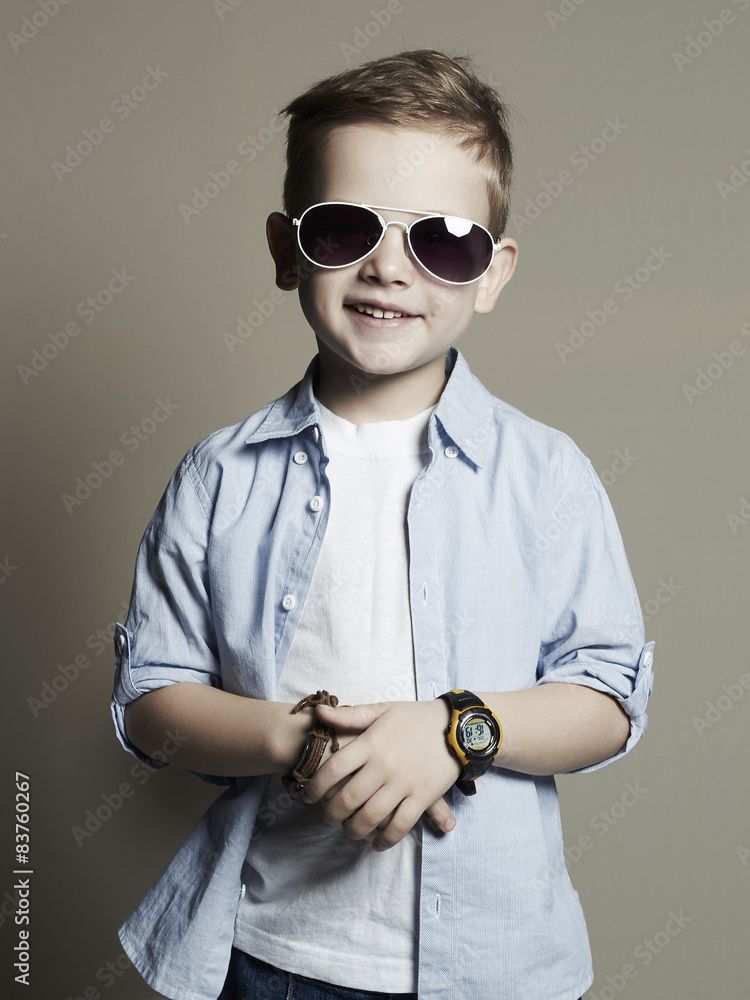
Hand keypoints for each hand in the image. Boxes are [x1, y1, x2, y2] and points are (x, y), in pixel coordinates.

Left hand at [302, 700, 461, 851]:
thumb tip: (319, 712)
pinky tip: (376, 841)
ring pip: (370, 817)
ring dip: (353, 829)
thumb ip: (349, 715)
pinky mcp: (423, 797)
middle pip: (347, 799)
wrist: (456, 726)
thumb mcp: (382, 709)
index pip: (333, 769)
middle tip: (326, 816)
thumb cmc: (415, 717)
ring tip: (348, 829)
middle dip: (330, 814)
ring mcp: (404, 783)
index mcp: (371, 743)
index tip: (308, 795)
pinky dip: (384, 839)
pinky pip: (400, 825)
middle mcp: (384, 765)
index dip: (315, 786)